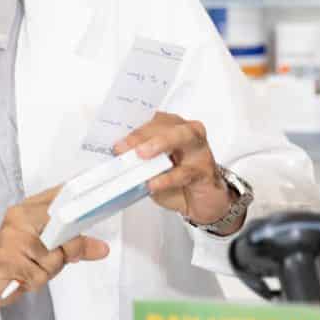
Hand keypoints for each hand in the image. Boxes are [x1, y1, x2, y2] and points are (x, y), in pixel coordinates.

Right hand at [0, 186, 109, 319]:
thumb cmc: (18, 261)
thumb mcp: (49, 251)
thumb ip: (75, 246)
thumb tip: (102, 248)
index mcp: (26, 209)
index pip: (58, 196)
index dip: (77, 199)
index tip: (95, 202)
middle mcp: (18, 219)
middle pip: (62, 226)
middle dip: (68, 248)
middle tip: (58, 257)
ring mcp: (11, 238)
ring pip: (53, 256)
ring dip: (49, 270)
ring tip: (33, 269)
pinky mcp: (7, 260)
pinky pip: (40, 275)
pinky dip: (37, 282)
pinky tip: (24, 278)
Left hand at [114, 112, 239, 232]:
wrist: (198, 201)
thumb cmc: (173, 178)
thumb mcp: (149, 168)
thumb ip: (135, 159)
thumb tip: (116, 157)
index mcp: (167, 126)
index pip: (147, 118)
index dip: (129, 126)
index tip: (114, 137)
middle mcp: (185, 131)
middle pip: (164, 124)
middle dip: (142, 134)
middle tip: (124, 147)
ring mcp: (198, 149)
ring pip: (183, 136)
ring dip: (160, 143)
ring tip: (141, 155)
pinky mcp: (205, 170)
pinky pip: (186, 171)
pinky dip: (168, 178)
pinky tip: (154, 183)